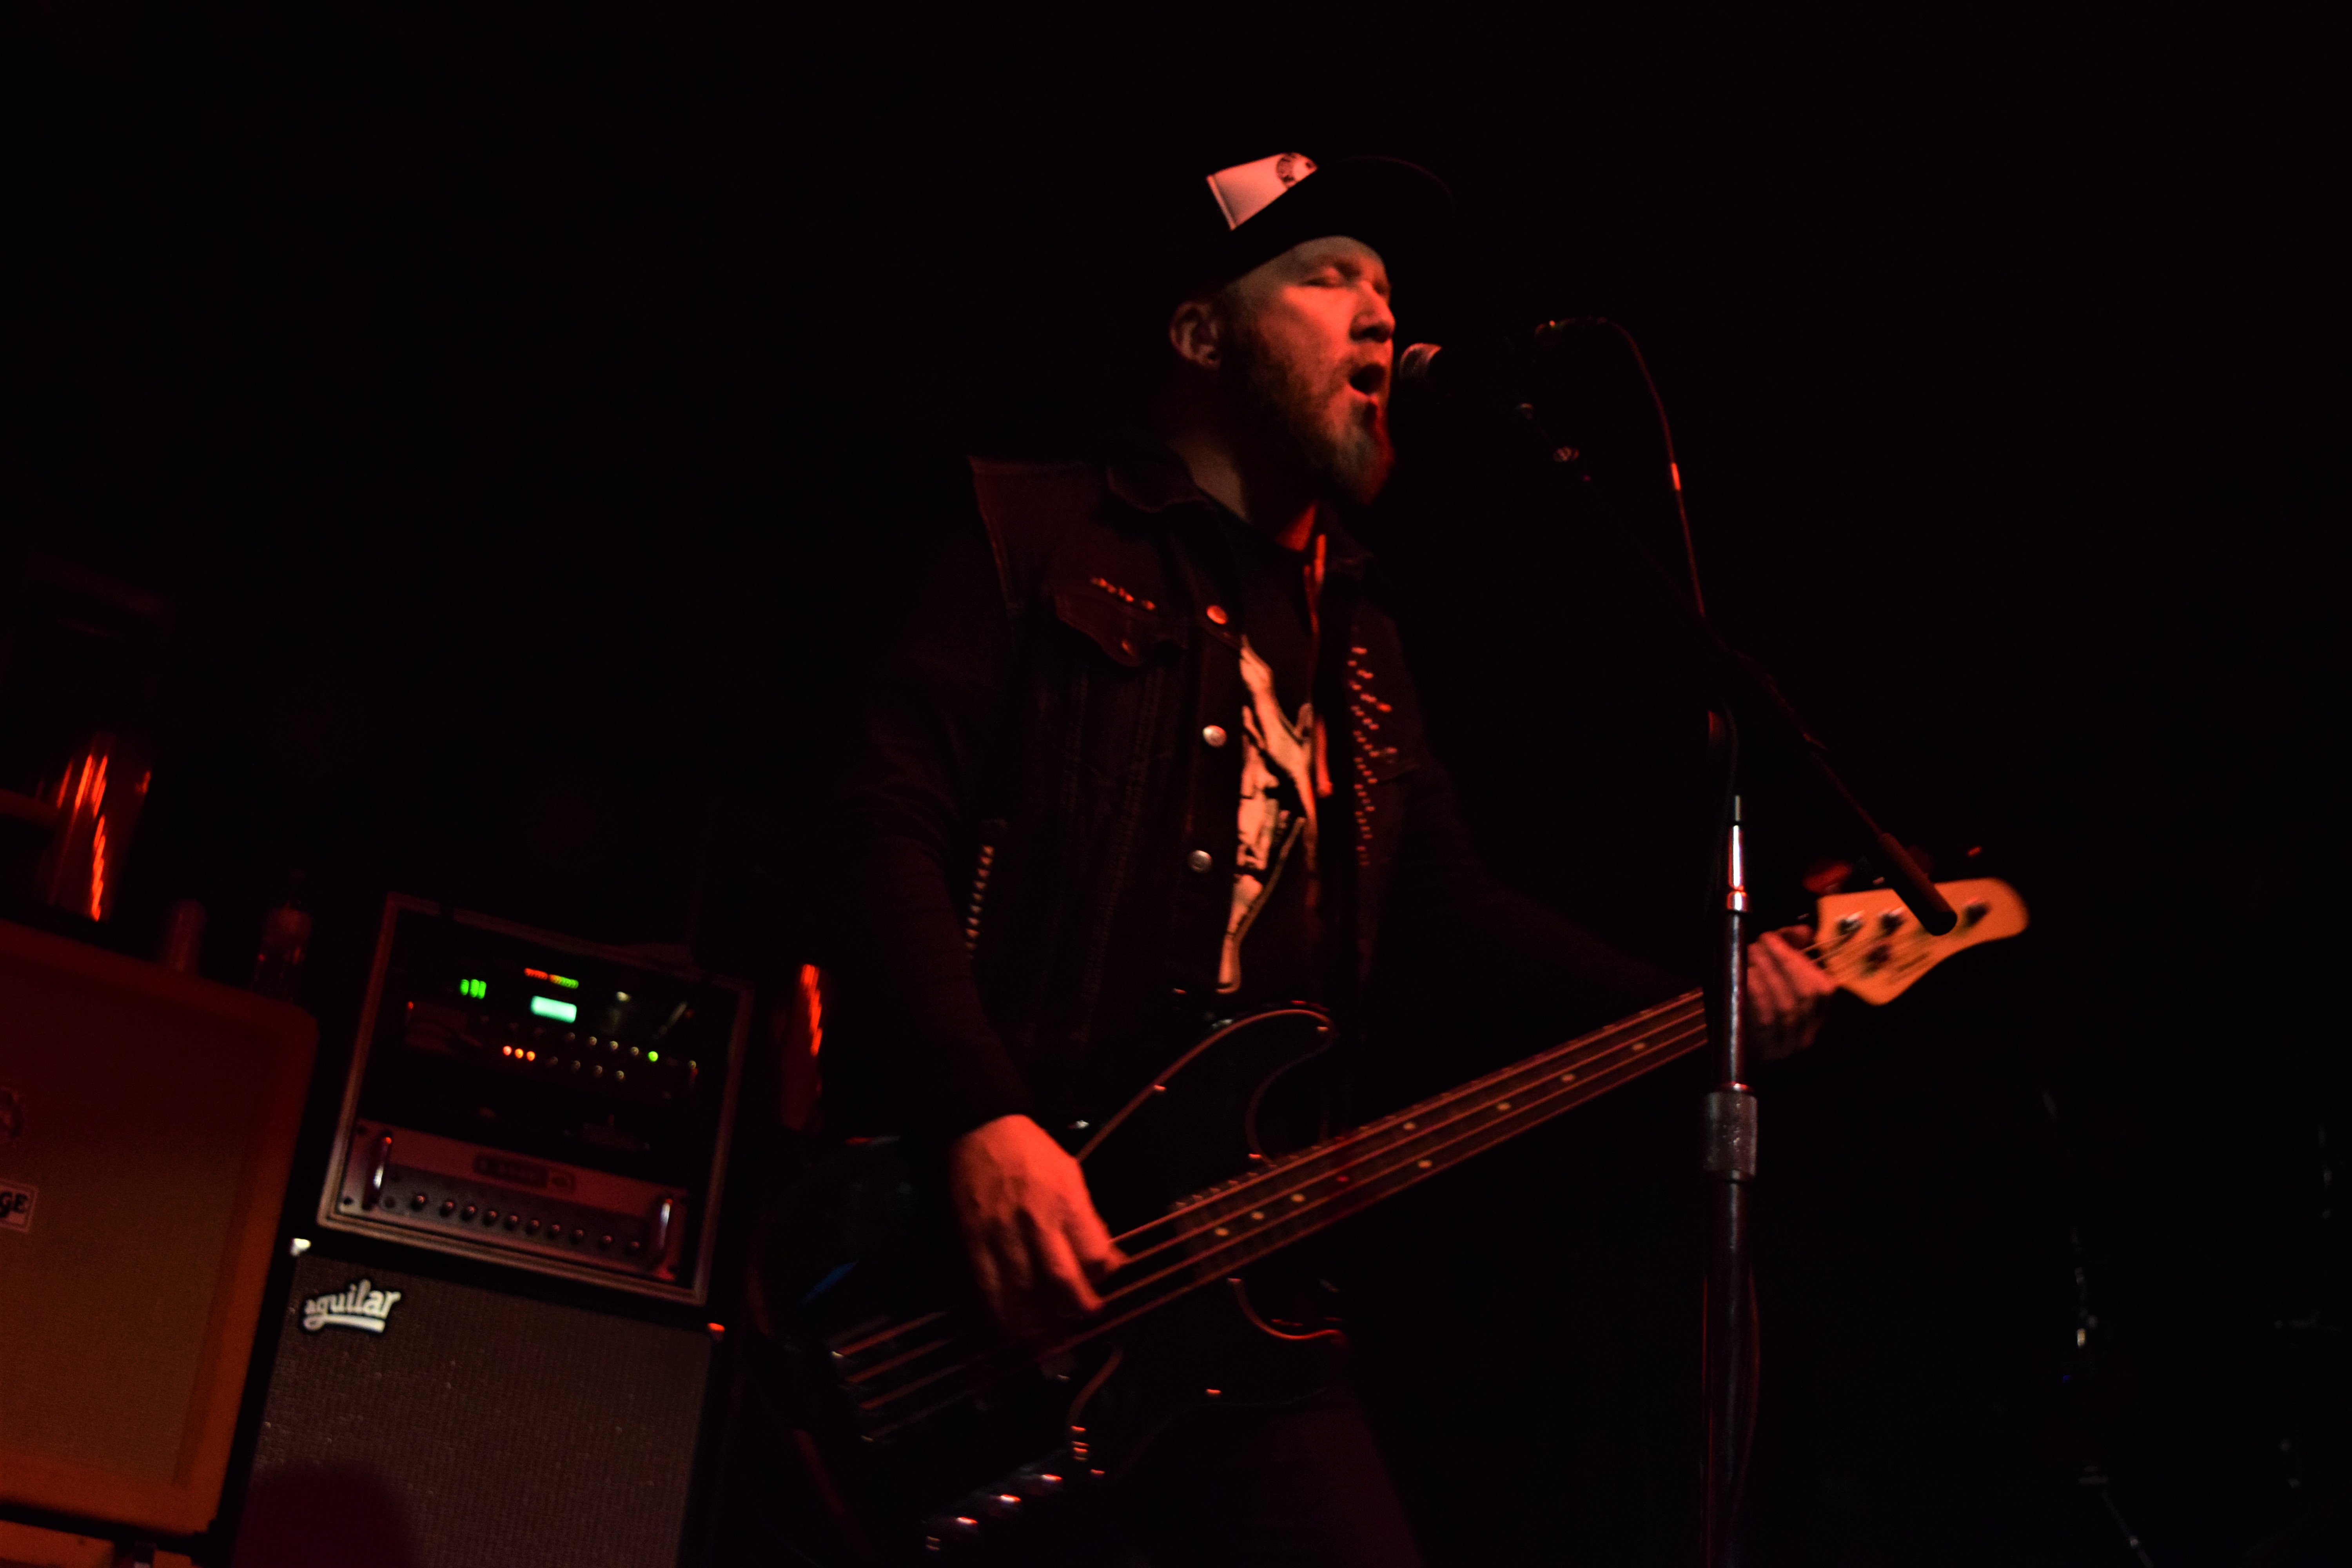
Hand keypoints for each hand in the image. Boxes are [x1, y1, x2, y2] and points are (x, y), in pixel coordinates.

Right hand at [946, 1113, 1126, 1337]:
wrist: (981, 1130)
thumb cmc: (1033, 1153)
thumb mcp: (1072, 1175)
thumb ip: (1087, 1219)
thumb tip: (1107, 1261)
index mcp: (1066, 1202)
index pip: (1094, 1256)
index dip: (1103, 1278)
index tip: (1102, 1284)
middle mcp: (1036, 1222)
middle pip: (1062, 1282)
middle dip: (1076, 1310)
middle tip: (1083, 1318)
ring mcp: (1002, 1235)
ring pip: (1024, 1294)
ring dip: (1040, 1324)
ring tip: (1051, 1338)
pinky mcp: (973, 1242)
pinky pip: (989, 1289)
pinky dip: (1002, 1315)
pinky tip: (1013, 1329)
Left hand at [1746, 925, 1837, 1063]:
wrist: (1735, 1047)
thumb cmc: (1756, 1004)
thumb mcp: (1775, 974)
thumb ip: (1791, 950)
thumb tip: (1803, 931)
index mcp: (1818, 1012)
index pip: (1823, 986)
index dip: (1798, 958)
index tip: (1772, 937)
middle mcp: (1810, 1031)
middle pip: (1808, 994)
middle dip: (1783, 962)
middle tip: (1757, 944)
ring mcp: (1790, 1044)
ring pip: (1788, 1006)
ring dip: (1768, 973)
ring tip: (1749, 956)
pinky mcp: (1767, 1052)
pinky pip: (1766, 1020)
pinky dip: (1757, 993)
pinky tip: (1746, 977)